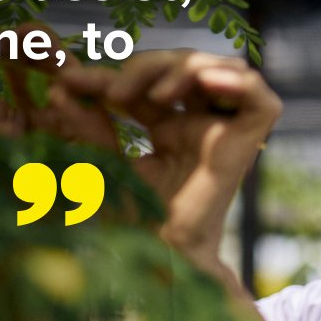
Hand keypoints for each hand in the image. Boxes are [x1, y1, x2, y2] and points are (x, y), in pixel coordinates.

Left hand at [60, 49, 280, 264]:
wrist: (161, 255)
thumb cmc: (134, 222)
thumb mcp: (104, 162)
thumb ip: (87, 125)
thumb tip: (60, 89)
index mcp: (172, 129)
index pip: (146, 84)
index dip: (111, 75)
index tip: (69, 82)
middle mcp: (202, 125)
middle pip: (185, 66)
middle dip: (148, 66)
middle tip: (114, 92)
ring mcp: (227, 133)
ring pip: (221, 69)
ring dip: (185, 67)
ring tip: (153, 95)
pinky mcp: (250, 144)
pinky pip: (260, 100)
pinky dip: (236, 81)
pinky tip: (204, 82)